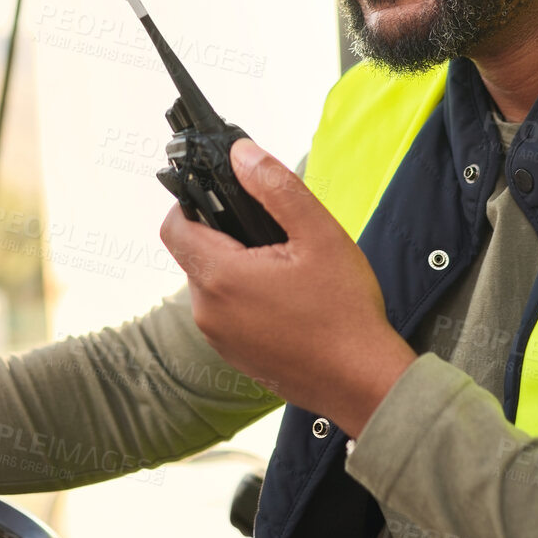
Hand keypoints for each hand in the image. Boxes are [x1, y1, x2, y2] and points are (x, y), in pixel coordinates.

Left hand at [160, 139, 415, 437]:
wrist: (364, 383)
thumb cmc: (346, 313)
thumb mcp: (318, 234)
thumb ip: (275, 186)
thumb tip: (242, 153)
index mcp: (221, 277)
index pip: (173, 226)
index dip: (191, 201)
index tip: (223, 195)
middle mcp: (209, 312)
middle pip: (193, 253)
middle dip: (223, 233)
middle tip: (270, 230)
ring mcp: (220, 339)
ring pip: (210, 282)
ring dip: (235, 266)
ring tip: (284, 265)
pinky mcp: (235, 356)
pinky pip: (225, 312)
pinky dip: (245, 296)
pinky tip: (286, 297)